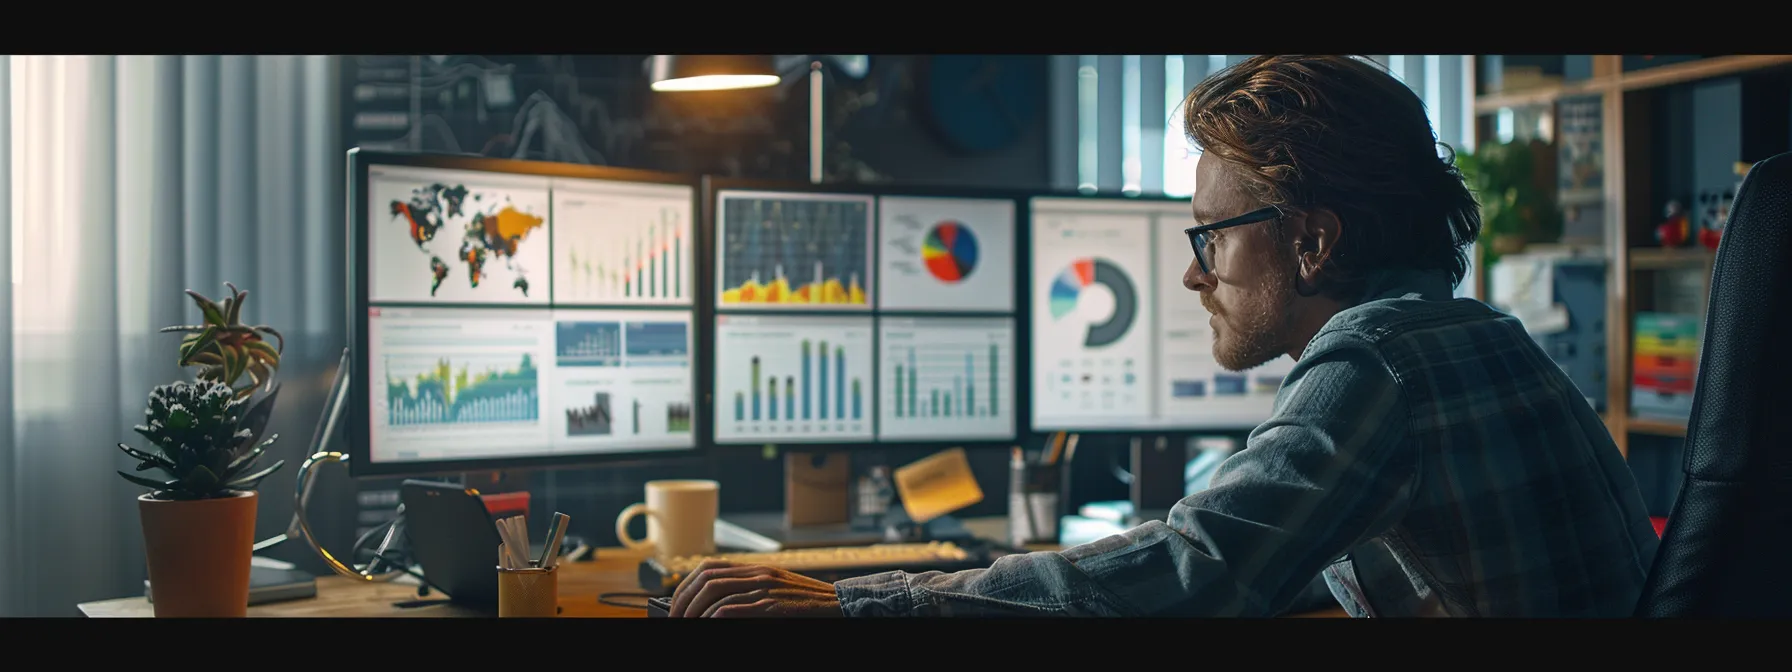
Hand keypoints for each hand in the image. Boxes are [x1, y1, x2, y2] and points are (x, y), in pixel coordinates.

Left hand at [667, 560, 843, 617]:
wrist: (840, 605)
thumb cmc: (807, 605)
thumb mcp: (775, 590)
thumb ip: (749, 591)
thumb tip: (714, 608)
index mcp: (755, 569)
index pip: (707, 568)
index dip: (685, 587)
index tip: (676, 608)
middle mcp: (757, 574)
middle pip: (705, 580)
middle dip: (683, 602)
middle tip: (675, 622)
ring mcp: (765, 588)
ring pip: (715, 594)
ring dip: (694, 613)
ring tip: (687, 628)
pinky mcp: (773, 605)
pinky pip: (734, 608)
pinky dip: (714, 619)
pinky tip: (708, 627)